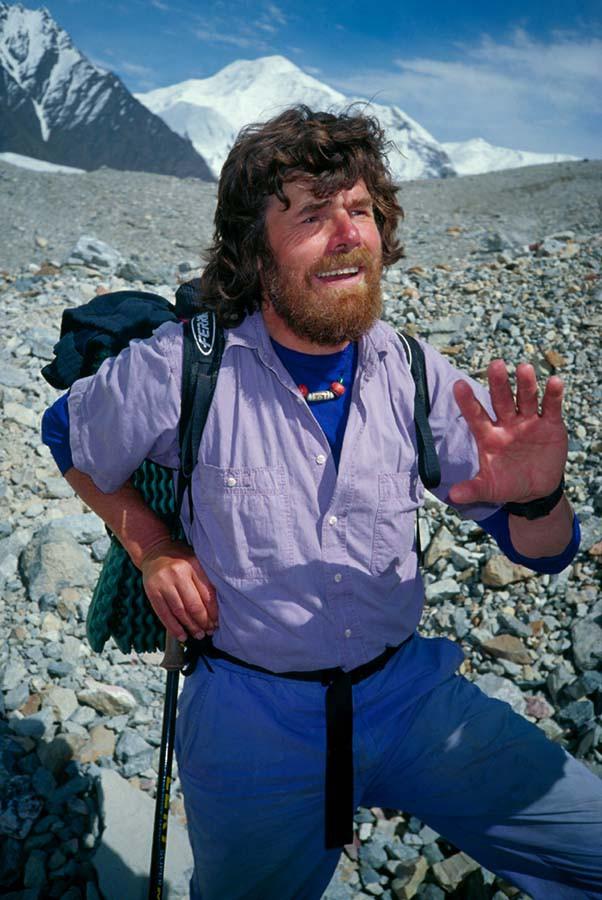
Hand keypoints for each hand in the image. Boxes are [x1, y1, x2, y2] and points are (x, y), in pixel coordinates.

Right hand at [140, 540, 217, 641]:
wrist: (154, 550)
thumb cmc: (179, 559)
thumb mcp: (195, 563)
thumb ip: (205, 581)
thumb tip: (216, 610)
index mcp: (193, 564)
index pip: (207, 594)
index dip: (213, 612)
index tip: (217, 622)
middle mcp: (178, 573)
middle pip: (193, 605)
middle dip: (203, 622)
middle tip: (209, 631)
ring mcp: (163, 583)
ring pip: (179, 611)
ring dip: (190, 627)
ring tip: (198, 635)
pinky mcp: (152, 592)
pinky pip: (164, 614)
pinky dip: (173, 627)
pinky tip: (182, 635)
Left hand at [448, 360, 567, 505]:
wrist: (535, 490)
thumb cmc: (507, 484)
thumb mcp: (489, 489)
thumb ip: (473, 489)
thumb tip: (453, 496)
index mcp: (488, 436)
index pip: (475, 416)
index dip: (467, 402)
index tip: (457, 385)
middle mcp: (507, 423)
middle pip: (501, 399)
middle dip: (499, 383)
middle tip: (496, 364)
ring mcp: (528, 421)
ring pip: (526, 398)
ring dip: (526, 384)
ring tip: (525, 368)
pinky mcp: (549, 424)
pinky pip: (550, 407)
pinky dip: (553, 395)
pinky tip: (554, 382)